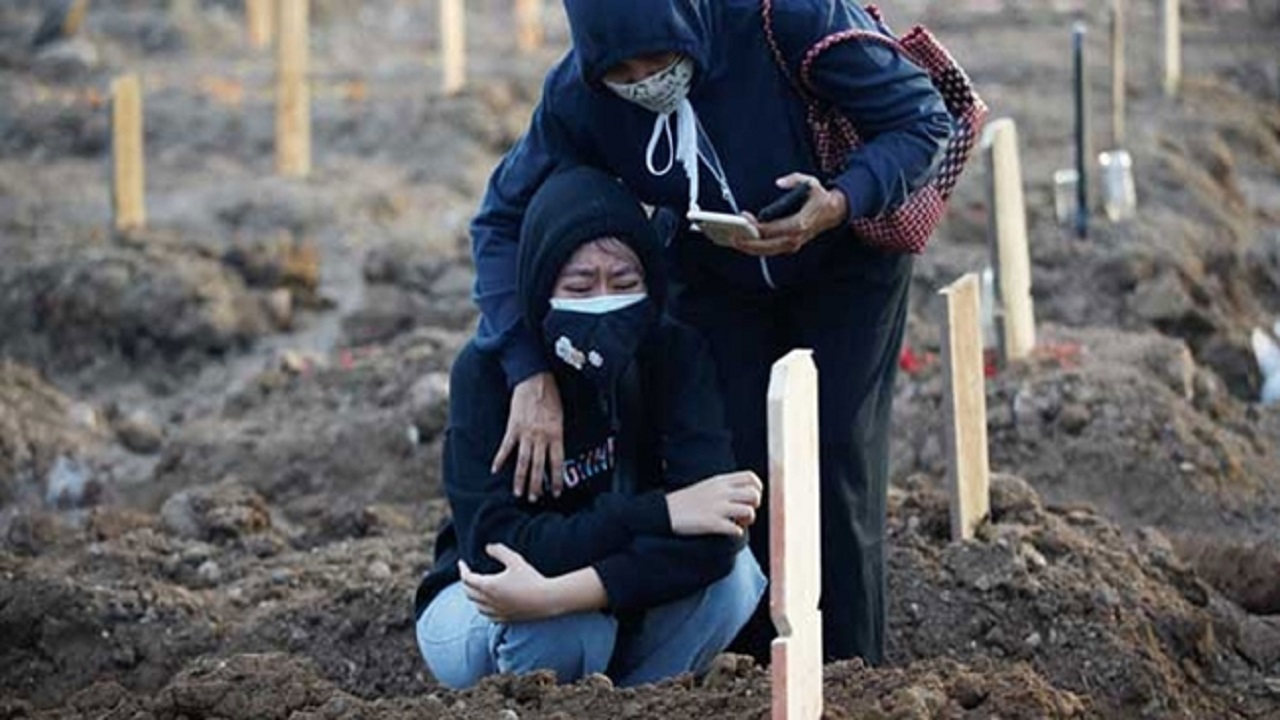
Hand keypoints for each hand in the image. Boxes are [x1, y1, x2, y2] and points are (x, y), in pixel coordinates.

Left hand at [460, 544, 556, 622]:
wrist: (546, 600)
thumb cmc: (531, 578)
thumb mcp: (515, 560)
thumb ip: (500, 551)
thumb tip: (488, 547)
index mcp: (488, 586)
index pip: (467, 578)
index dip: (462, 569)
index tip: (461, 562)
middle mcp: (489, 601)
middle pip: (468, 592)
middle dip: (465, 582)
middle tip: (467, 574)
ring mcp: (496, 611)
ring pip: (476, 605)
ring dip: (472, 596)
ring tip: (475, 588)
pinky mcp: (504, 619)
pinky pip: (486, 615)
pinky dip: (482, 608)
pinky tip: (487, 604)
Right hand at [493, 372, 564, 502]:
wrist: (535, 379)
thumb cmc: (551, 395)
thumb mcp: (561, 416)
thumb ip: (557, 434)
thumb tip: (556, 450)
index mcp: (556, 434)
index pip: (557, 463)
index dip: (557, 480)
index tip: (556, 493)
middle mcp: (541, 437)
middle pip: (538, 467)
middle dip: (537, 485)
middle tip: (534, 499)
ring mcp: (526, 433)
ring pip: (523, 462)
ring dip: (520, 479)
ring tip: (518, 493)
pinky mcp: (513, 427)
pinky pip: (506, 447)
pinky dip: (500, 460)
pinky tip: (495, 470)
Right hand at [666, 471, 763, 536]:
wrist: (665, 512)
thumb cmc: (687, 500)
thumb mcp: (707, 485)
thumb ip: (725, 486)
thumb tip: (745, 494)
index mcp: (720, 481)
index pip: (750, 477)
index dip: (758, 488)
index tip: (751, 498)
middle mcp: (721, 492)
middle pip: (754, 495)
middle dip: (755, 505)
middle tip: (745, 512)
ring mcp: (717, 508)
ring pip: (749, 512)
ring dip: (749, 520)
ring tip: (739, 523)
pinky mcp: (712, 523)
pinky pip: (736, 529)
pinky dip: (737, 533)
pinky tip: (731, 532)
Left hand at [733, 173, 847, 256]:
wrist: (834, 212)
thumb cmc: (820, 198)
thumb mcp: (811, 183)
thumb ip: (794, 180)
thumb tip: (779, 182)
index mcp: (799, 223)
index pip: (772, 229)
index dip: (755, 227)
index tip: (743, 220)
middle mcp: (795, 237)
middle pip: (766, 246)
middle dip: (748, 242)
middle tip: (732, 236)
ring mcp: (793, 244)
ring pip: (767, 251)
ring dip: (750, 247)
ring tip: (734, 240)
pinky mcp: (790, 245)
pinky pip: (771, 250)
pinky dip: (757, 247)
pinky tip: (745, 242)